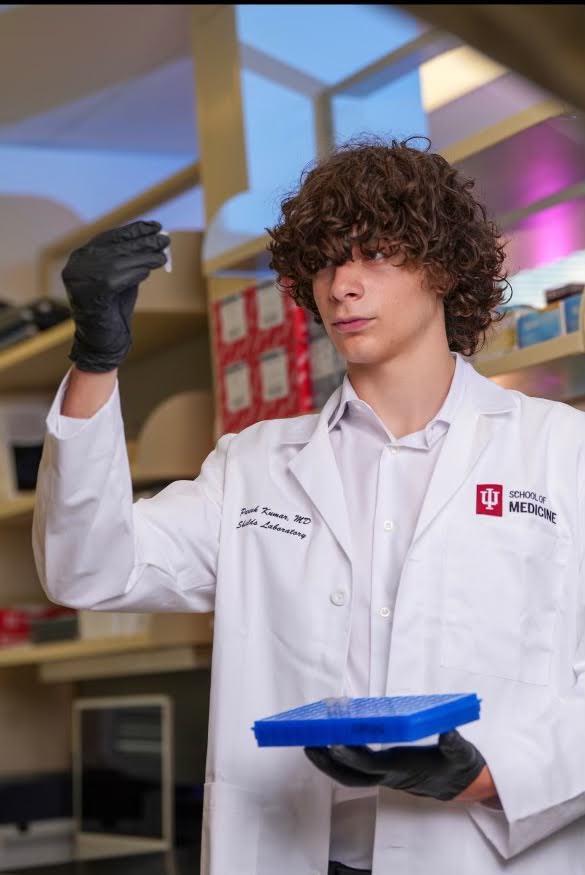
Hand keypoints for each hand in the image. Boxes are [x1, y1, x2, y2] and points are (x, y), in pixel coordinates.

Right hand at [62, 220, 168, 372]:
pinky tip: (150, 270)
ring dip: (144, 256)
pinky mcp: (90, 293)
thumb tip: (152, 238)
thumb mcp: (121, 278)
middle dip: (142, 241)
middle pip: (115, 247)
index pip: (108, 237)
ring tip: (163, 254)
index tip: (154, 225)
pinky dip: (136, 272)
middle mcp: (76, 266)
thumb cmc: (114, 311)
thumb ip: (130, 259)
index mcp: (79, 258)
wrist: (102, 344)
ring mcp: (80, 280)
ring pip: (118, 261)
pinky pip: (117, 277)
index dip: (132, 230)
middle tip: (164, 238)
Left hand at [304, 729, 488, 801]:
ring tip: (310, 742)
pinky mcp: (385, 770)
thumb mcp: (461, 753)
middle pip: (351, 776)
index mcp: (402, 769)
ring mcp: (385, 774)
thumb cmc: (460, 766)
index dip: (350, 756)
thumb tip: (448, 731)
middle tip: (307, 743)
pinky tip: (331, 740)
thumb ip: (455, 743)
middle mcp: (389, 775)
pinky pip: (357, 767)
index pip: (370, 766)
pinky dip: (341, 756)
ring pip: (350, 774)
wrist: (464, 785)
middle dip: (328, 762)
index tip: (332, 743)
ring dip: (329, 761)